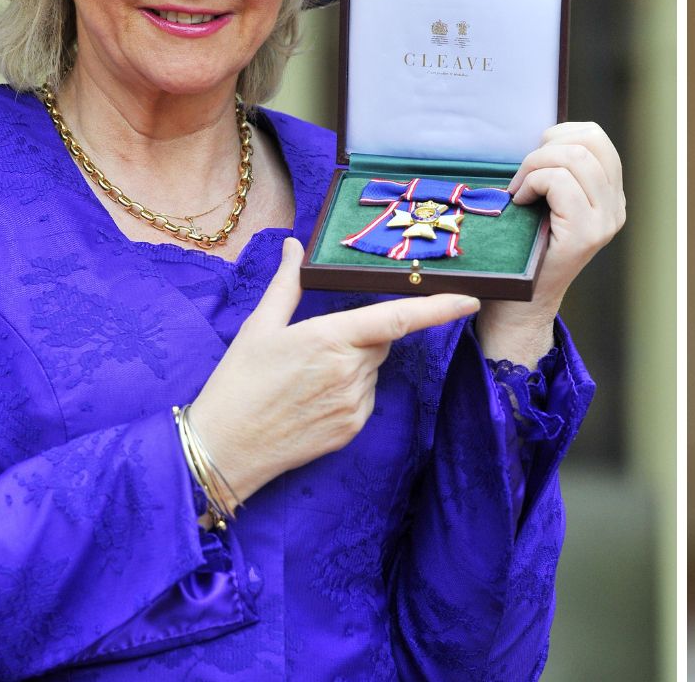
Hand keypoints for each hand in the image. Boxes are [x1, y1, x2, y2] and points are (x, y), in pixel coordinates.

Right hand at [187, 237, 478, 499]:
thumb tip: (294, 246)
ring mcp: (354, 403)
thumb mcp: (259, 326)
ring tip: (304, 379)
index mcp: (331, 338)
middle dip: (360, 336)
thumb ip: (287, 283)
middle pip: (380, 341)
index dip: (440, 307)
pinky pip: (365, 397)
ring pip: (372, 370)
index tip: (471, 298)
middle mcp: (350, 371)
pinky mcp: (352, 428)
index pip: (399, 318)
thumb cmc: (238, 382)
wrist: (224, 447)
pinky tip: (311, 400)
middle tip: (314, 347)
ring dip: (353, 365)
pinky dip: (349, 392)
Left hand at [476, 122, 626, 358]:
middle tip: (523, 176)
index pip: (596, 138)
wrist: (520, 303)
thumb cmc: (526, 249)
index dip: (561, 134)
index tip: (536, 158)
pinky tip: (521, 202)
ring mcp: (605, 221)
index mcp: (611, 196)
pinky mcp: (586, 233)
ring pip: (574, 157)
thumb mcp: (550, 203)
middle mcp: (616, 207)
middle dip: (545, 148)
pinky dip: (532, 182)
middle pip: (588, 141)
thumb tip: (546, 136)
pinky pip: (559, 181)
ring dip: (535, 165)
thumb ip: (559, 171)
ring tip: (521, 190)